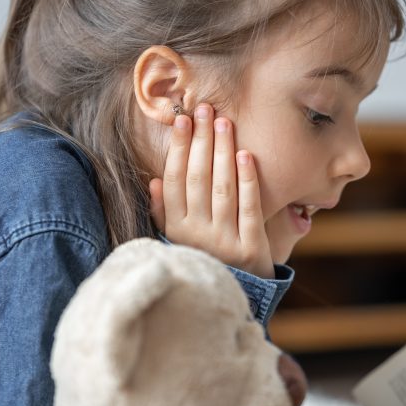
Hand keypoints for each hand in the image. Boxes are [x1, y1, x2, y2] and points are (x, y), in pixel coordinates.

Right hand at [149, 104, 274, 278]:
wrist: (237, 296)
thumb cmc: (207, 259)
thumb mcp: (178, 241)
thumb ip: (164, 212)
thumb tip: (153, 181)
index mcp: (176, 229)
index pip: (173, 181)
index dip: (177, 148)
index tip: (182, 119)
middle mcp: (197, 235)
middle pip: (197, 178)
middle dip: (200, 140)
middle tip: (205, 109)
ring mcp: (224, 242)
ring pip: (222, 188)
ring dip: (222, 152)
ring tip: (224, 122)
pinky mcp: (251, 249)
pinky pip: (249, 208)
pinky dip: (248, 180)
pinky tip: (246, 155)